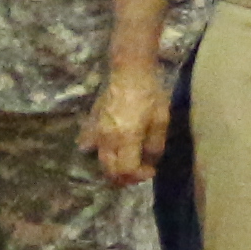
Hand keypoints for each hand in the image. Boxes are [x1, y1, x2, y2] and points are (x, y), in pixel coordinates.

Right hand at [89, 62, 170, 186]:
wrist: (130, 72)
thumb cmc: (150, 94)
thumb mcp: (161, 120)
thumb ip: (155, 145)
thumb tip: (150, 161)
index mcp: (126, 138)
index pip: (127, 170)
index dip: (139, 176)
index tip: (151, 170)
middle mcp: (108, 139)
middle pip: (111, 171)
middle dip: (126, 177)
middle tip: (140, 170)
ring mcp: (97, 132)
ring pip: (100, 162)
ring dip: (114, 168)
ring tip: (127, 163)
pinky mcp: (92, 125)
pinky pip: (89, 146)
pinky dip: (98, 153)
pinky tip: (110, 149)